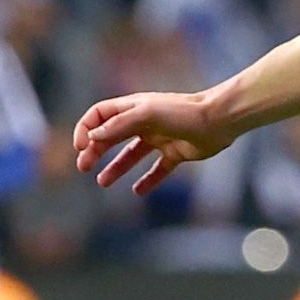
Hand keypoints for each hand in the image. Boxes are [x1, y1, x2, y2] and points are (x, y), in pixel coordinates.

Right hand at [75, 91, 236, 194]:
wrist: (219, 120)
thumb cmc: (183, 112)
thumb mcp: (146, 114)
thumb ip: (119, 125)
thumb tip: (93, 136)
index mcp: (134, 107)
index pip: (100, 115)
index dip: (86, 128)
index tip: (80, 146)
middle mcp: (144, 122)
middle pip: (111, 136)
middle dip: (94, 151)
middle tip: (83, 167)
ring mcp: (160, 138)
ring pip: (131, 155)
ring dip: (116, 167)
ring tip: (103, 182)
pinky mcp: (176, 153)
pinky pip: (158, 169)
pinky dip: (148, 180)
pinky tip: (138, 191)